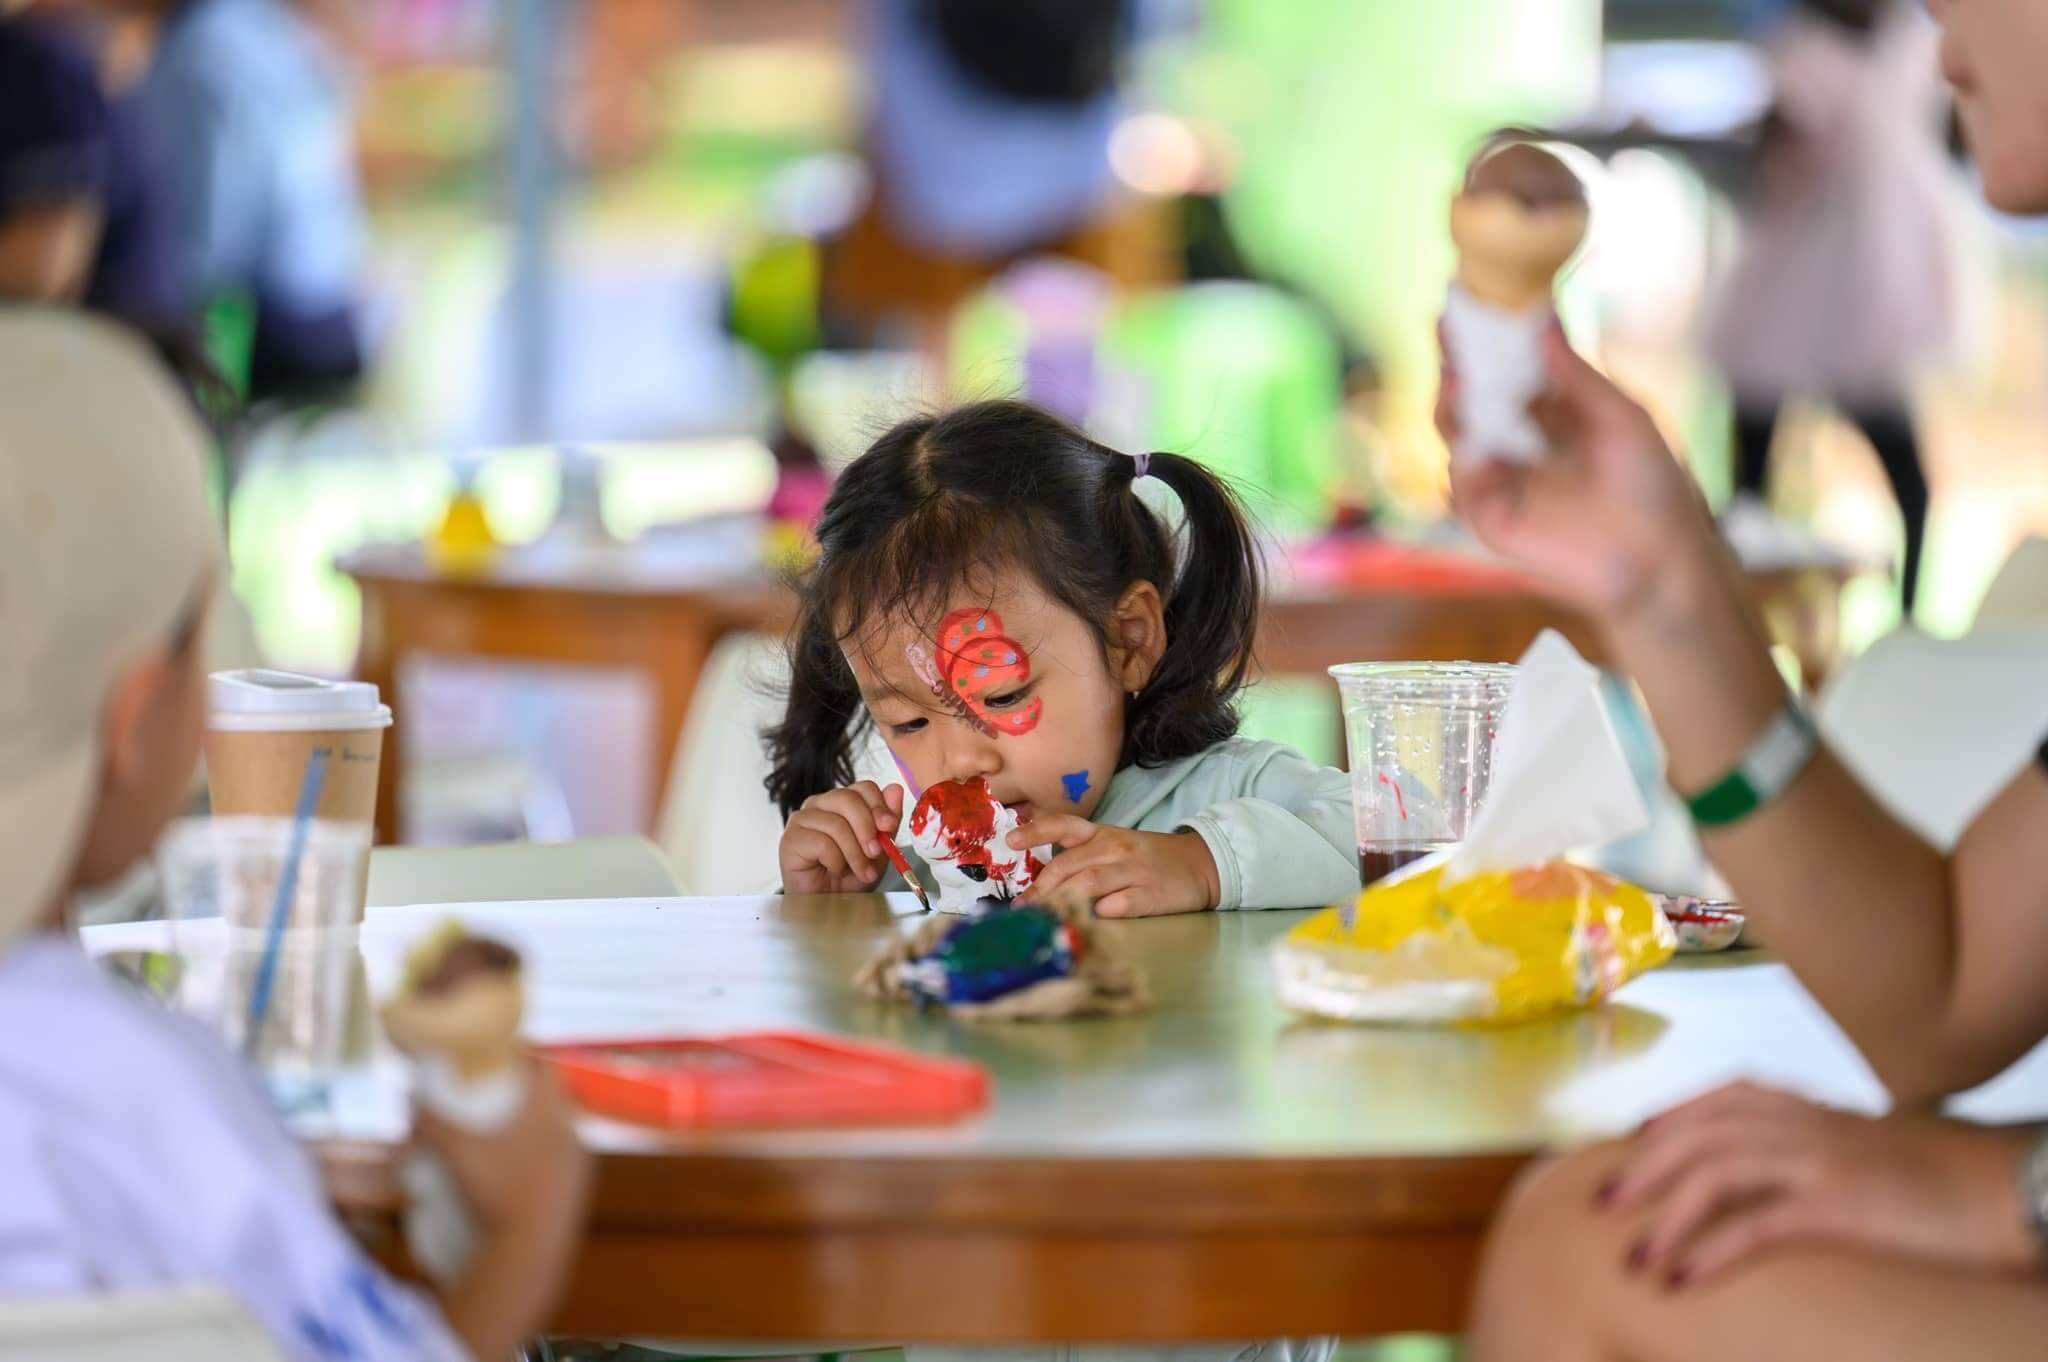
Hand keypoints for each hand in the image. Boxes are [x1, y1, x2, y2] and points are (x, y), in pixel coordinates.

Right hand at [419, 1057, 591, 1359]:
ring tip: (508, 1127)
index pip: (545, 1065)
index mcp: (551, 1113)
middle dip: (529, 1088)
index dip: (526, 1051)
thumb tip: (409, 1097)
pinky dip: (544, 1152)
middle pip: (554, 1095)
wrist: (529, 1251)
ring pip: (561, 1128)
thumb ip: (432, 1123)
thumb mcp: (457, 1155)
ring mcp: (579, 1163)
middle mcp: (572, 1131)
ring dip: (538, 1121)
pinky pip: (563, 1158)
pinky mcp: (578, 1190)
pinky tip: (521, 1165)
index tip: (504, 1049)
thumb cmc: (495, 1194)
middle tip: (501, 1088)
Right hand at [779, 781, 905, 892]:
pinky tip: (835, 870)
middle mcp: (819, 804)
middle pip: (848, 799)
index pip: (863, 788)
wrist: (826, 902)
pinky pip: (821, 843)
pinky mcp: (790, 839)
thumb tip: (895, 789)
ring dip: (855, 853)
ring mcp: (802, 820)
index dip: (879, 805)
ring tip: (861, 872)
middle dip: (867, 829)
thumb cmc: (849, 875)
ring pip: (836, 824)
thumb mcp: (878, 849)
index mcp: (841, 802)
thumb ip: (886, 821)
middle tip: (875, 853)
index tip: (889, 826)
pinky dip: (835, 861)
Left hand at [1009, 816, 1220, 916]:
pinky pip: (1122, 903)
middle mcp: (1115, 848)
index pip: (1064, 825)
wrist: (1201, 864)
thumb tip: (1041, 881)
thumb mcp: (1115, 845)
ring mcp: (1134, 871)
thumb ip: (1082, 856)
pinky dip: (1103, 911)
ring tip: (1043, 918)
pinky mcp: (1152, 894)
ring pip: (1089, 883)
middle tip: (1023, 908)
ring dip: (1062, 901)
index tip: (1010, 840)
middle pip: (1069, 864)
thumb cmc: (1149, 858)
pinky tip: (1091, 920)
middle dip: (1041, 888)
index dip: (1036, 831)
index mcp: (1103, 834)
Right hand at [1439, 322, 1717, 621]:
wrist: (1659, 556)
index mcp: (1547, 411)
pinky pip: (1461, 484)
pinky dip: (1461, 460)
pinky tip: (1471, 441)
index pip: (1504, 368)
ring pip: (1457, 435)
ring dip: (1450, 405)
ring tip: (1456, 380)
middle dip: (1456, 363)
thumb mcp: (1622, 417)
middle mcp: (1517, 440)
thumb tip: (1543, 323)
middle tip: (1448, 332)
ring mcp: (1500, 478)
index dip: (1484, 339)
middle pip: (1471, 396)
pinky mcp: (1491, 517)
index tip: (1469, 305)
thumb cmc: (1652, 484)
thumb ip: (1578, 376)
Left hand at [1596, 1081, 2038, 1287]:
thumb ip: (1811, 1142)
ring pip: (1711, 1175)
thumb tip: (1770, 1166)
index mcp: (1804, 1104)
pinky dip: (1708, 1251)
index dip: (1665, 1119)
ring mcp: (1813, 1159)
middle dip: (1642, 1170)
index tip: (1631, 1142)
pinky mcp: (1833, 1205)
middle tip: (1605, 1206)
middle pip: (1694, 1134)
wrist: (2001, 1187)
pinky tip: (1684, 1278)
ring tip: (1637, 1258)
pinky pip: (1751, 1226)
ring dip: (1664, 1218)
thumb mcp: (1861, 1144)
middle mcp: (1799, 1121)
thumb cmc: (1938, 1174)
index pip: (1714, 1097)